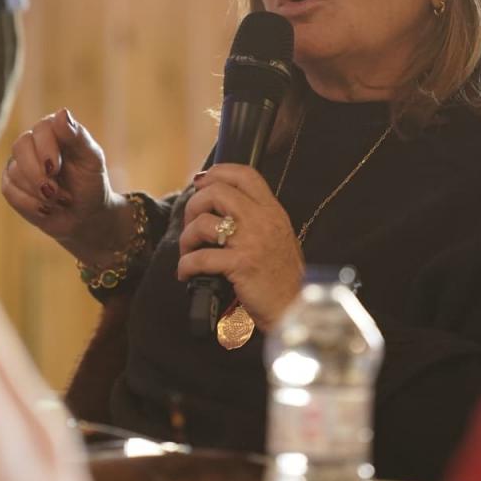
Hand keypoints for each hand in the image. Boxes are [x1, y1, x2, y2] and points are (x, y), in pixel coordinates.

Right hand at [0, 108, 127, 263]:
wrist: (85, 215)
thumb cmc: (91, 183)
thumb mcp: (91, 160)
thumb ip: (77, 136)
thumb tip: (62, 113)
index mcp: (54, 130)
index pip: (41, 128)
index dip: (46, 148)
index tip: (57, 168)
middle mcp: (33, 143)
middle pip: (20, 146)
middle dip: (37, 173)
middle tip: (56, 190)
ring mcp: (19, 164)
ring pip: (14, 171)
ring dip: (39, 193)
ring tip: (60, 200)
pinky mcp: (11, 185)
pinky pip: (9, 191)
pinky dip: (30, 204)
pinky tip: (46, 209)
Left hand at [176, 164, 304, 329]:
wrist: (294, 307)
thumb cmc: (283, 277)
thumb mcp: (279, 237)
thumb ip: (258, 219)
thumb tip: (223, 208)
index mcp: (272, 211)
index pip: (245, 175)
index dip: (217, 172)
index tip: (201, 182)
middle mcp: (263, 220)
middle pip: (217, 192)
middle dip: (194, 204)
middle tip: (191, 223)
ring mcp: (252, 242)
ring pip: (204, 222)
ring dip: (187, 237)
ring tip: (188, 251)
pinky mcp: (241, 265)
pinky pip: (201, 258)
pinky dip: (186, 265)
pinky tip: (186, 272)